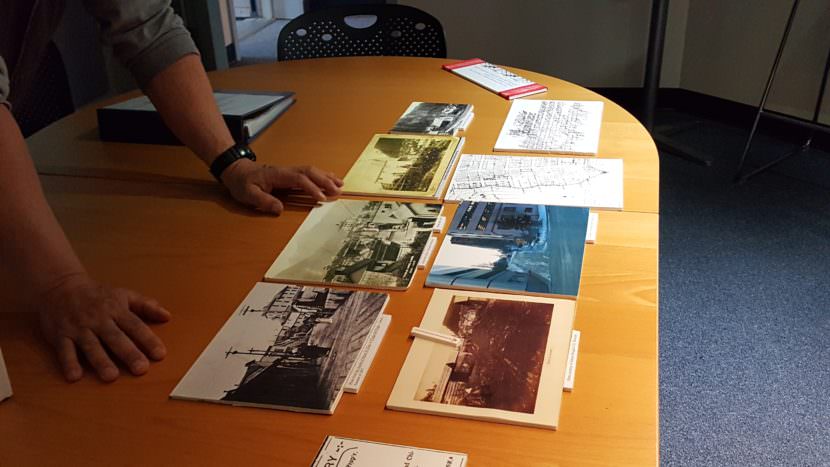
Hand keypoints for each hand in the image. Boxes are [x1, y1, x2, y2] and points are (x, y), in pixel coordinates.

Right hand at [38, 274, 169, 382]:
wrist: (60, 286)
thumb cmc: (98, 295)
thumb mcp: (124, 295)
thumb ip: (146, 306)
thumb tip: (168, 316)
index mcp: (116, 310)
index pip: (135, 326)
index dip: (148, 340)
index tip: (160, 354)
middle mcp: (99, 320)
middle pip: (116, 338)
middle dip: (129, 353)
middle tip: (141, 369)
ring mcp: (79, 328)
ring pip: (91, 346)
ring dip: (101, 361)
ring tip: (111, 376)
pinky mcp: (61, 335)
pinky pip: (65, 350)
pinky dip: (69, 363)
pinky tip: (75, 376)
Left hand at [220, 159, 342, 214]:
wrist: (237, 171)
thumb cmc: (242, 183)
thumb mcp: (247, 194)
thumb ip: (263, 201)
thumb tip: (280, 209)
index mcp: (278, 175)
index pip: (299, 179)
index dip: (311, 188)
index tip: (322, 198)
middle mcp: (286, 171)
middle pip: (309, 172)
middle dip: (325, 181)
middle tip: (338, 191)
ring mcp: (289, 171)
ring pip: (311, 170)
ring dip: (326, 177)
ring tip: (340, 185)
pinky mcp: (290, 174)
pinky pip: (308, 173)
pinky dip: (321, 175)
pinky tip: (330, 180)